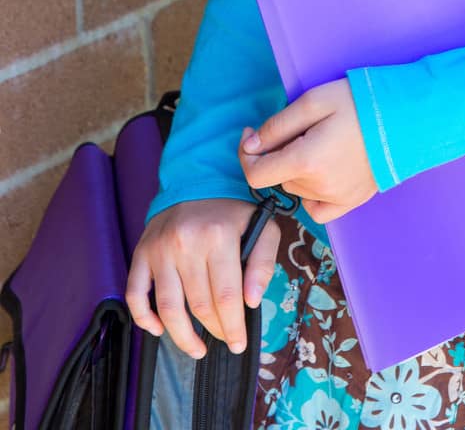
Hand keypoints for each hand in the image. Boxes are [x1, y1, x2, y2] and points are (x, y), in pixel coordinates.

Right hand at [126, 198, 280, 359]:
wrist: (196, 182)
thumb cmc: (232, 211)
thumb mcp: (263, 226)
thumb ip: (263, 263)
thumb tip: (251, 302)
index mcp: (219, 235)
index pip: (226, 296)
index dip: (233, 326)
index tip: (239, 344)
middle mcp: (186, 243)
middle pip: (198, 305)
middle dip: (214, 331)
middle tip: (224, 341)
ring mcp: (160, 249)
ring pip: (167, 307)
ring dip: (181, 336)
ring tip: (196, 349)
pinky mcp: (142, 253)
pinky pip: (135, 294)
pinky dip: (144, 318)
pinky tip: (159, 329)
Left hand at [239, 77, 378, 222]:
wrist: (406, 116)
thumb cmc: (360, 102)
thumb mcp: (313, 101)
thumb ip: (277, 125)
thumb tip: (250, 146)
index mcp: (306, 160)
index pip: (256, 174)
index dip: (247, 154)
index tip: (252, 135)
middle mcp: (319, 186)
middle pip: (279, 177)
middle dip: (280, 154)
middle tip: (303, 128)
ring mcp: (336, 198)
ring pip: (297, 188)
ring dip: (298, 169)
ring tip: (322, 141)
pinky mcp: (351, 202)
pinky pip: (316, 207)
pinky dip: (312, 192)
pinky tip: (323, 171)